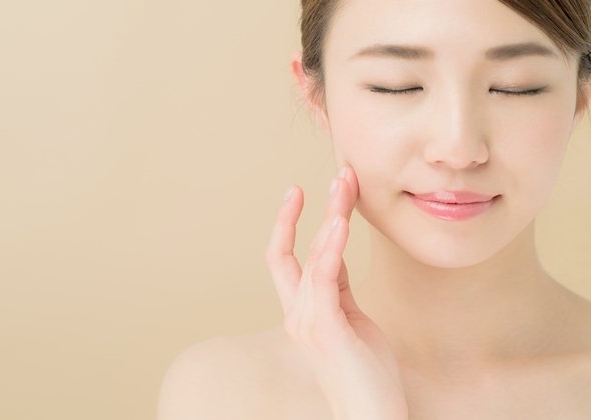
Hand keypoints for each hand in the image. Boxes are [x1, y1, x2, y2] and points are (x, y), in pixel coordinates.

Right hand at [266, 166, 408, 419]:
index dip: (288, 224)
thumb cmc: (367, 373)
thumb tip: (333, 256)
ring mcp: (306, 321)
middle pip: (289, 251)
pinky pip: (323, 278)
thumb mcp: (351, 319)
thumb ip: (337, 289)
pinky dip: (330, 247)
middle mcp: (296, 313)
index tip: (300, 192)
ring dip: (329, 217)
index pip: (285, 259)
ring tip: (344, 186)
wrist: (372, 418)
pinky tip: (340, 223)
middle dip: (304, 211)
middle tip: (335, 176)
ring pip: (310, 258)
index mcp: (302, 311)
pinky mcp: (324, 329)